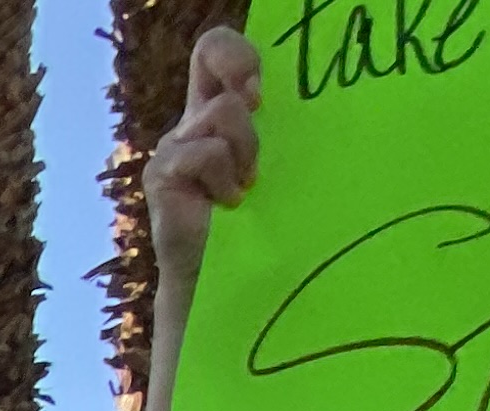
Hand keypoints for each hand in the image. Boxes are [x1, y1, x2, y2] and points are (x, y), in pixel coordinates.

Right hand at [147, 27, 260, 285]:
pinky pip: (203, 153)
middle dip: (244, 68)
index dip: (240, 52)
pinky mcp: (162, 175)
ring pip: (222, 112)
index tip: (263, 89)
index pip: (218, 51)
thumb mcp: (282, 165)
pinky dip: (224, 179)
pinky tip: (229, 205)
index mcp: (222, 110)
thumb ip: (284, 130)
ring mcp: (175, 146)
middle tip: (260, 105)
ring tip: (248, 188)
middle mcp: (194, 120)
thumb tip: (328, 99)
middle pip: (212, 49)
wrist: (228, 282)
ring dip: (247, 150)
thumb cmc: (268, 223)